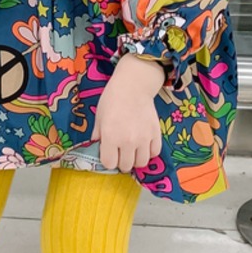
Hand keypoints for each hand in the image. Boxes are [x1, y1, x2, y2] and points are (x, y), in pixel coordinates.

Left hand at [94, 53, 165, 172]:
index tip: (109, 153)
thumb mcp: (99, 117)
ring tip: (132, 151)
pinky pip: (154, 153)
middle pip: (126, 166)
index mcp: (110, 137)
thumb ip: (97, 136)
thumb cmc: (112, 100)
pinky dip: (149, 152)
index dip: (108, 160)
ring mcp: (144, 139)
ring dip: (135, 159)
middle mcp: (128, 142)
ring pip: (141, 163)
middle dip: (121, 161)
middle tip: (120, 152)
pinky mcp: (156, 134)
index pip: (109, 163)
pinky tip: (144, 145)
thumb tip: (96, 148)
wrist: (133, 86)